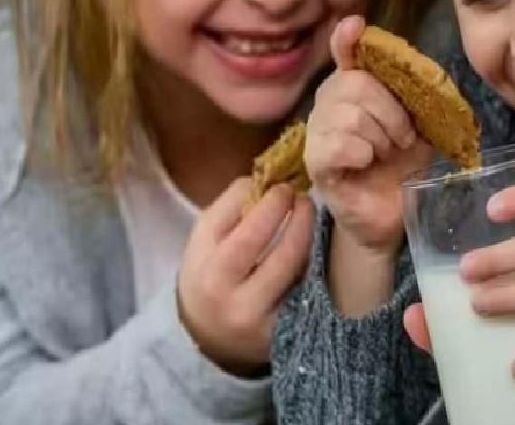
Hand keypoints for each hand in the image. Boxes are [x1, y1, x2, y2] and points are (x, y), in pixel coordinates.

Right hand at [178, 177, 314, 373]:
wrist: (207, 335)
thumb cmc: (208, 274)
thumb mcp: (204, 240)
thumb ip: (230, 207)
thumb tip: (267, 179)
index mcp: (206, 265)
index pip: (240, 226)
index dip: (269, 201)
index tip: (282, 186)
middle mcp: (229, 295)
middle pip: (272, 247)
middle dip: (294, 214)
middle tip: (303, 197)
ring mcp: (258, 318)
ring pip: (294, 268)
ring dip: (307, 234)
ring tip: (308, 215)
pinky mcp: (282, 333)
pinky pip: (304, 289)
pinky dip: (310, 263)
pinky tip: (309, 247)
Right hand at [304, 15, 433, 253]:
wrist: (391, 214)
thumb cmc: (401, 166)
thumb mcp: (419, 126)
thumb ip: (416, 98)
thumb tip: (428, 75)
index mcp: (353, 86)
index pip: (345, 52)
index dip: (347, 39)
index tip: (355, 27)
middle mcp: (329, 102)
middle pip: (357, 84)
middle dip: (391, 114)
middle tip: (402, 140)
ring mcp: (318, 130)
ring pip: (351, 116)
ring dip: (380, 140)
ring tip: (383, 157)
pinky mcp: (315, 161)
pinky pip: (340, 145)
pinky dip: (363, 155)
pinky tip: (365, 166)